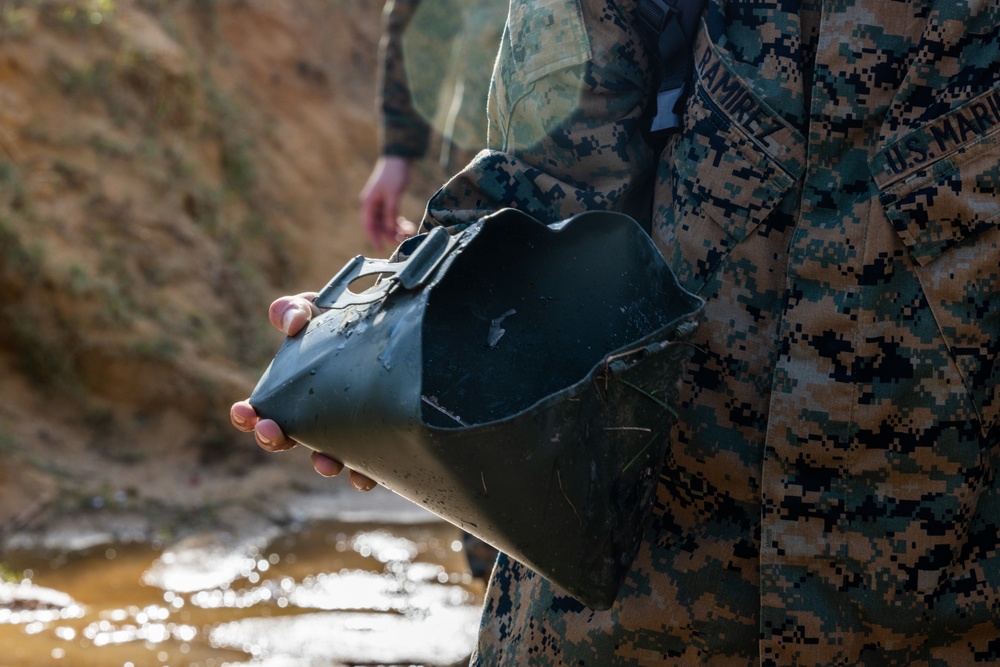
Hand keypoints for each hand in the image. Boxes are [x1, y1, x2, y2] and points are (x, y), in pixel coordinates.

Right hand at [229, 293, 377, 490]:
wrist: (391, 324)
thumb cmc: (342, 318)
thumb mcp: (315, 308)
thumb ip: (293, 309)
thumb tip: (290, 324)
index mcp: (291, 391)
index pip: (259, 412)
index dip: (246, 417)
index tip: (242, 411)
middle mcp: (314, 416)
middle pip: (285, 440)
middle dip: (273, 439)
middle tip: (272, 431)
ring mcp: (344, 430)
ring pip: (326, 459)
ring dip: (321, 463)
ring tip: (323, 461)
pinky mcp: (377, 437)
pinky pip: (368, 464)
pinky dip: (363, 474)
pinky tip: (365, 474)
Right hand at [359, 155, 417, 251]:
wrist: (399, 158)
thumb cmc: (394, 174)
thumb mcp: (393, 194)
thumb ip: (390, 212)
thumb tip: (389, 229)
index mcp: (368, 202)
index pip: (368, 225)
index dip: (374, 238)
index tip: (380, 249)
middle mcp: (372, 204)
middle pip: (378, 226)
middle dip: (390, 234)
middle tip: (404, 239)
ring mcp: (379, 203)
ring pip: (386, 223)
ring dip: (396, 229)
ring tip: (410, 232)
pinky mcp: (388, 201)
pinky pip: (391, 217)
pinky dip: (398, 222)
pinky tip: (407, 226)